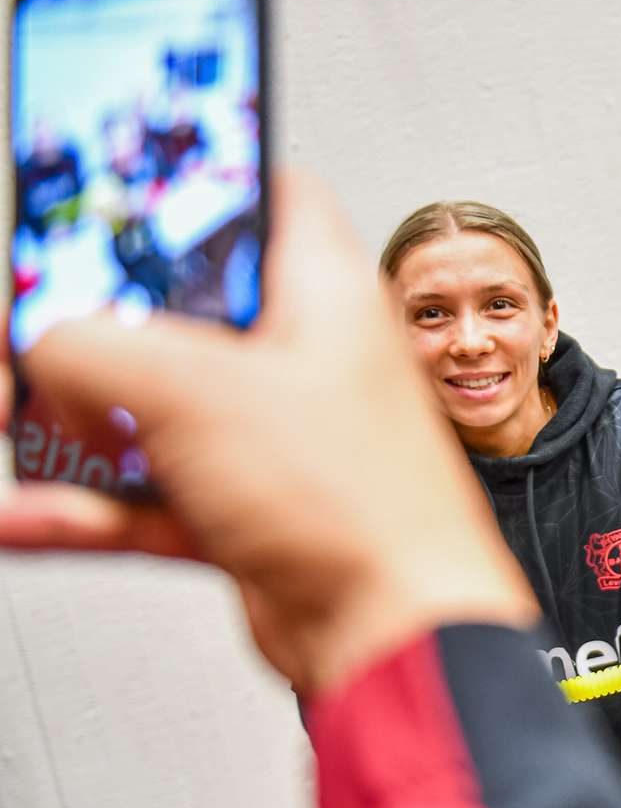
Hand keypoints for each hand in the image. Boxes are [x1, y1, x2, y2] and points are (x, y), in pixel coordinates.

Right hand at [0, 171, 538, 694]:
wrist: (395, 631)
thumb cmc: (361, 505)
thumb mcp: (197, 393)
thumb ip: (97, 349)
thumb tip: (44, 345)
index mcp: (321, 291)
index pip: (265, 193)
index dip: (195, 175)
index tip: (122, 179)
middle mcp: (301, 357)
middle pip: (175, 308)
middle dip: (89, 323)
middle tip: (30, 330)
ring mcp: (273, 438)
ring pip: (148, 407)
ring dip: (68, 423)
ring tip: (8, 416)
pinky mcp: (249, 511)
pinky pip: (145, 496)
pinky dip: (83, 507)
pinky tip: (26, 513)